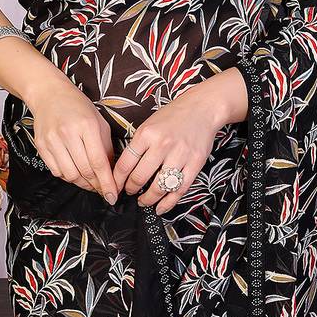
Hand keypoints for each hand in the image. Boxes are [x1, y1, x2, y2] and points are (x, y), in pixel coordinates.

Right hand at [25, 78, 117, 203]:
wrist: (49, 94)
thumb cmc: (78, 107)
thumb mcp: (99, 122)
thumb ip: (106, 148)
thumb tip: (112, 173)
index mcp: (87, 126)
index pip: (98, 162)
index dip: (107, 183)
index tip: (113, 196)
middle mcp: (68, 133)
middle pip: (84, 171)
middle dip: (97, 186)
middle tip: (104, 191)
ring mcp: (52, 140)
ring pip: (70, 175)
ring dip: (83, 184)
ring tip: (91, 182)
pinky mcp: (41, 146)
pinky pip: (56, 171)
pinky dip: (68, 177)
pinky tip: (75, 173)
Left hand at [111, 78, 232, 215]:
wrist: (202, 108)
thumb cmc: (173, 116)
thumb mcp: (149, 124)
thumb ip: (138, 145)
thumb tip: (124, 170)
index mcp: (146, 134)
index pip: (125, 163)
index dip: (117, 180)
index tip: (115, 187)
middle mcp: (162, 144)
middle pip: (140, 177)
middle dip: (131, 190)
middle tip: (129, 193)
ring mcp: (180, 155)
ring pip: (159, 187)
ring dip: (148, 199)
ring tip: (144, 201)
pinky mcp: (195, 163)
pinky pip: (179, 189)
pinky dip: (168, 202)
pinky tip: (161, 207)